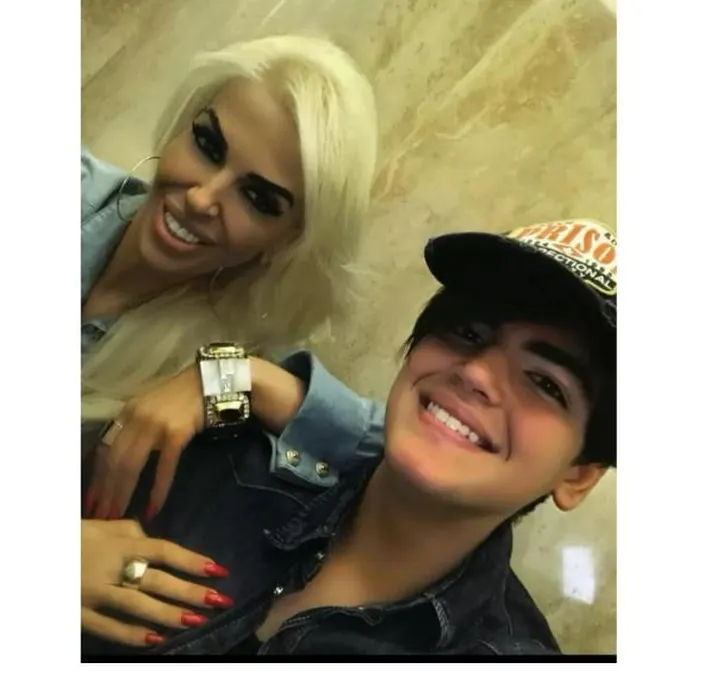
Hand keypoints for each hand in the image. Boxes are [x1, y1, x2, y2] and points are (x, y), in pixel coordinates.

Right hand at [81, 519, 233, 646]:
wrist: (34, 556)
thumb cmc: (71, 538)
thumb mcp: (100, 526)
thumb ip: (130, 530)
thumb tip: (152, 538)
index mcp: (119, 544)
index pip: (163, 551)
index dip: (192, 560)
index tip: (219, 570)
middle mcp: (111, 569)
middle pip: (157, 581)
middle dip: (190, 592)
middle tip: (219, 600)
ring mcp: (94, 594)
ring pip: (137, 606)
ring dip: (170, 615)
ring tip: (197, 620)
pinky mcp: (79, 615)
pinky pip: (109, 628)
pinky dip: (133, 635)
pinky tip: (158, 639)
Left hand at [87, 365, 204, 519]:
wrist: (209, 382)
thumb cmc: (181, 397)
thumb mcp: (150, 407)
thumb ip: (135, 428)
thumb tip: (121, 459)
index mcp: (127, 413)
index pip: (104, 449)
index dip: (96, 476)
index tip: (90, 500)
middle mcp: (135, 418)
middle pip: (114, 460)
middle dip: (105, 491)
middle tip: (100, 516)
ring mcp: (155, 425)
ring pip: (131, 465)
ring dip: (123, 493)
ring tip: (117, 516)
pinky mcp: (176, 434)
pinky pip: (163, 467)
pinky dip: (157, 489)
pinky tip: (153, 508)